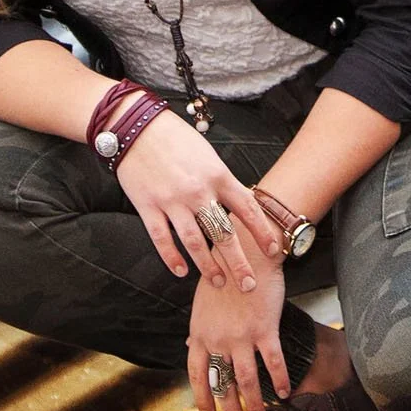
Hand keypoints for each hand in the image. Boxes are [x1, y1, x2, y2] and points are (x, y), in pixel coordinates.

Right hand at [113, 106, 284, 288]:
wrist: (135, 125)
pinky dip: (172, 258)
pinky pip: (162, 239)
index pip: (247, 209)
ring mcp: (172, 201)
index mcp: (217, 175)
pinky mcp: (148, 207)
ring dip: (208, 267)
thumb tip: (237, 202)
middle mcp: (198, 191)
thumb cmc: (174, 137)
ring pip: (195, 243)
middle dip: (239, 263)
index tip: (274, 251)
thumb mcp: (207, 154)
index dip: (262, 233)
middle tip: (249, 285)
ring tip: (218, 282)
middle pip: (224, 234)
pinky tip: (181, 271)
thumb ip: (221, 180)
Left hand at [187, 239, 289, 410]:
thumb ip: (199, 330)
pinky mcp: (265, 329)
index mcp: (200, 334)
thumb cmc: (224, 273)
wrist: (246, 250)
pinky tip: (285, 393)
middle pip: (222, 384)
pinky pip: (273, 363)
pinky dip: (280, 381)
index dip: (203, 397)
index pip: (197, 375)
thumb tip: (189, 348)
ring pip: (247, 381)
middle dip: (231, 410)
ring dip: (255, 404)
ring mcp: (241, 336)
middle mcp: (217, 340)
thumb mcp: (202, 303)